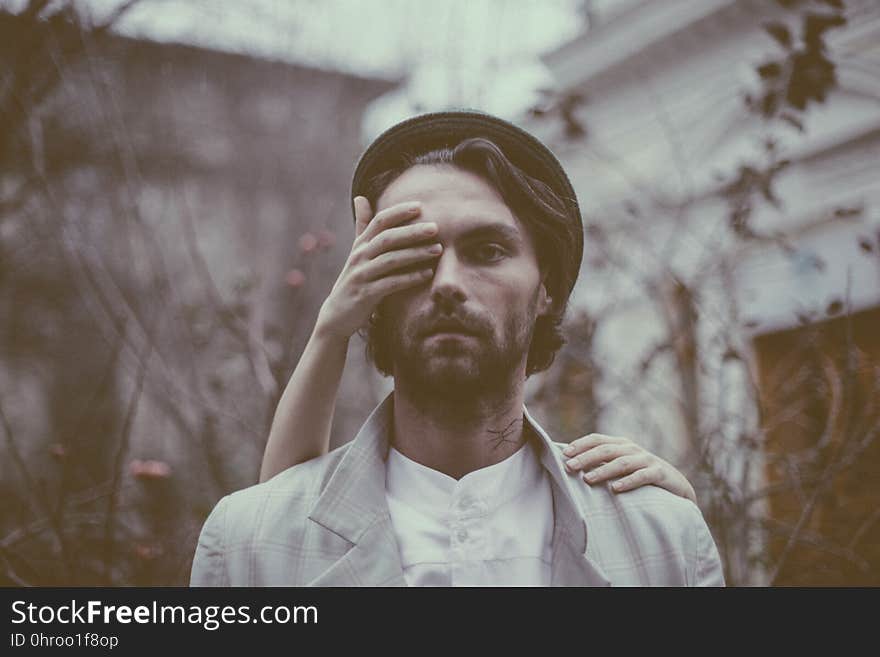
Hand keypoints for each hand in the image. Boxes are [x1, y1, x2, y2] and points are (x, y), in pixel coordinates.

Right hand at [314, 196, 440, 341]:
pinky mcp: (365, 294)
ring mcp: (361, 275)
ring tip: (438, 250)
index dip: (399, 212)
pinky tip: (427, 274)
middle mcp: (359, 257)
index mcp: (360, 245)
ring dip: (416, 254)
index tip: (420, 206)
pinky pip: (390, 284)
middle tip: (436, 227)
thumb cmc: (354, 280)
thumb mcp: (357, 252)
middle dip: (412, 231)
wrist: (336, 315)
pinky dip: (410, 278)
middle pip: (387, 238)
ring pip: (390, 260)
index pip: (379, 221)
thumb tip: (361, 197)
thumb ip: (363, 226)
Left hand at [562, 434, 696, 503]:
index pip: (597, 439)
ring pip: (622, 463)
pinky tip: (615, 489)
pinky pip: (642, 476)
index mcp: (621, 445)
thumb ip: (602, 463)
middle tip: (569, 467)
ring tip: (587, 479)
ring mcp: (647, 460)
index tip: (564, 454)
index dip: (580, 444)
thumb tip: (571, 465)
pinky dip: (628, 482)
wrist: (677, 486)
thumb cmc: (641, 476)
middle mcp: (632, 449)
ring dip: (603, 470)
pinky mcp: (659, 473)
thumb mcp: (621, 466)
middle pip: (606, 450)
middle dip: (585, 458)